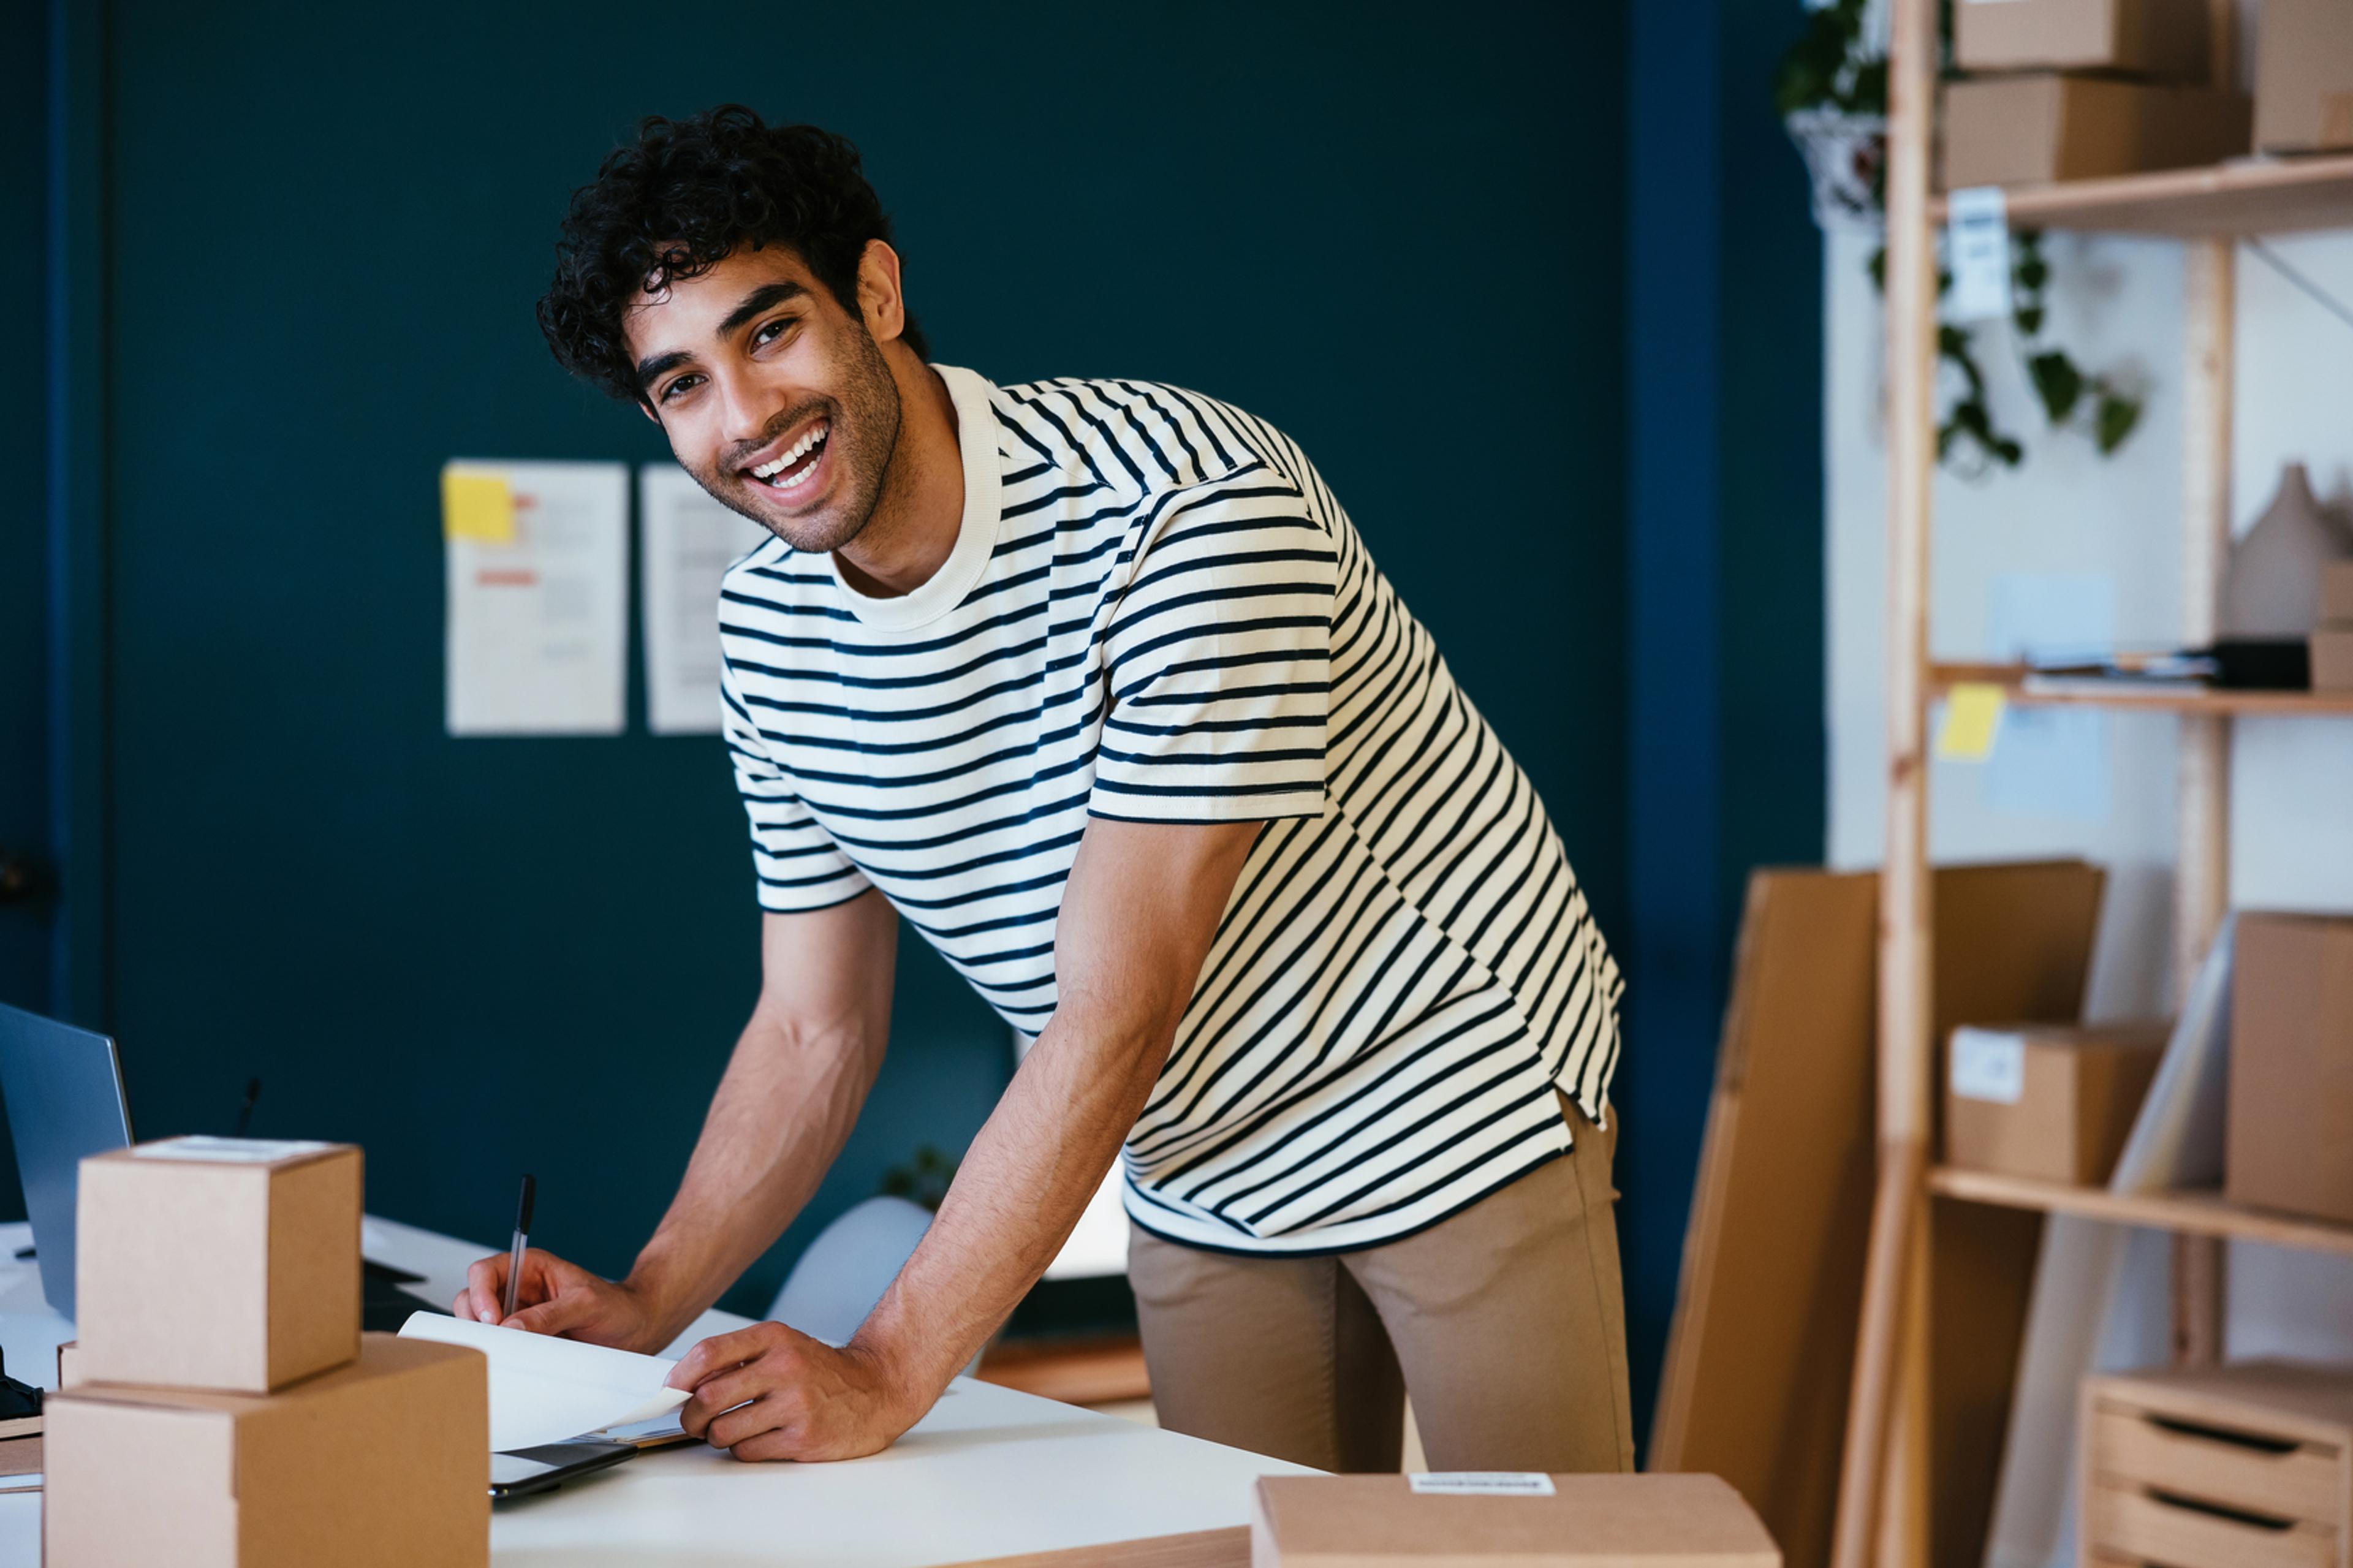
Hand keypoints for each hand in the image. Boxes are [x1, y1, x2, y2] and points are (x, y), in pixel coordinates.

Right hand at [452, 1247, 664, 1352]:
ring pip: (479, 1324)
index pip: (486, 1271)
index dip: (481, 1293)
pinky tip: (512, 1360)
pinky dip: (498, 1354)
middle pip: (472, 1298)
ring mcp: (518, 1317)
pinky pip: (499, 1346)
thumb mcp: (587, 1305)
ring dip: (485, 1339)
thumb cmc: (617, 1307)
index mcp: (530, 1268)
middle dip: (475, 1319)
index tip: (492, 1319)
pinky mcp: (523, 1340)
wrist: (635, 1330)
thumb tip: (512, 1327)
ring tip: (507, 1350)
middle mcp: (519, 1290)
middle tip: (495, 1339)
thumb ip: (550, 1314)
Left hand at [667, 1321, 926, 1461]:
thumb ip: (739, 1358)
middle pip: (708, 1397)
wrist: (876, 1390)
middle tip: (695, 1420)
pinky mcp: (803, 1438)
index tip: (672, 1390)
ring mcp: (795, 1404)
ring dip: (718, 1436)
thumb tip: (684, 1382)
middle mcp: (785, 1367)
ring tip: (733, 1429)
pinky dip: (744, 1450)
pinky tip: (761, 1438)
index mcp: (775, 1338)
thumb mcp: (784, 1347)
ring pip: (723, 1431)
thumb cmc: (820, 1372)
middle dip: (691, 1415)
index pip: (709, 1353)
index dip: (680, 1376)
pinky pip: (747, 1452)